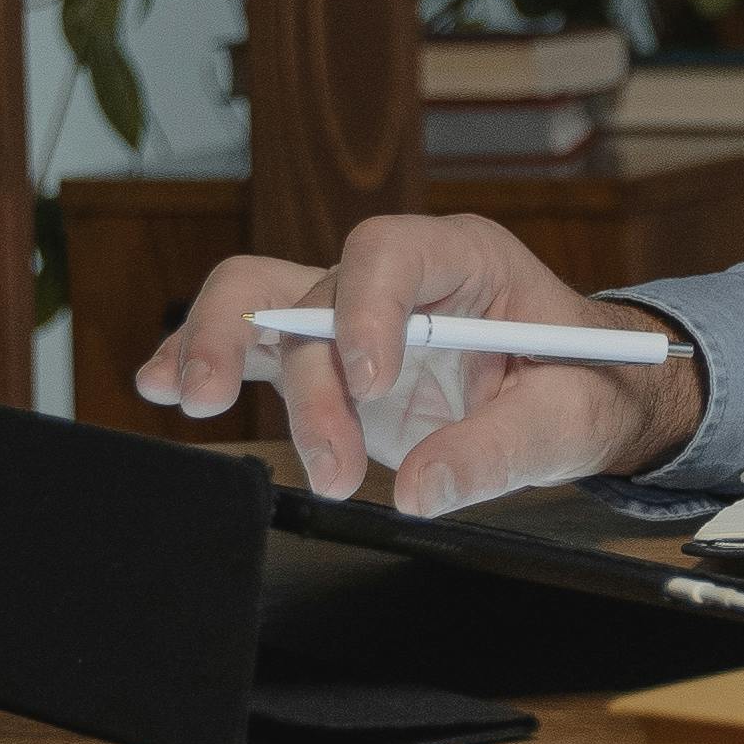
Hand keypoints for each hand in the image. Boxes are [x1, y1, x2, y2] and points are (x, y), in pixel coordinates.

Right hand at [135, 214, 707, 515]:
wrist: (582, 392)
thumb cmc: (584, 385)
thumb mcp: (568, 418)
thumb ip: (500, 450)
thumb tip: (420, 491)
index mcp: (465, 260)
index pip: (390, 253)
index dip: (366, 308)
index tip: (373, 382)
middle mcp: (397, 277)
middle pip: (313, 291)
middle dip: (308, 376)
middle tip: (326, 461)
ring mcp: (351, 313)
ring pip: (258, 298)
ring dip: (222, 349)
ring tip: (195, 405)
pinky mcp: (323, 356)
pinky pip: (248, 340)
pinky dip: (196, 356)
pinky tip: (160, 385)